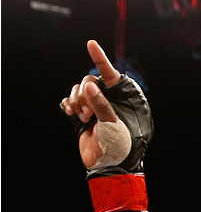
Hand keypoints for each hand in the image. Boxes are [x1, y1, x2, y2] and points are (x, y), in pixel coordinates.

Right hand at [60, 40, 120, 169]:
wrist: (109, 167)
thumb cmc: (119, 145)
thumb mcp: (112, 124)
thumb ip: (101, 104)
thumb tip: (89, 85)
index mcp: (120, 99)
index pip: (110, 75)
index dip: (100, 59)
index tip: (91, 44)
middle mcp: (107, 100)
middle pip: (89, 81)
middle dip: (84, 95)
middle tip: (87, 114)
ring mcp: (94, 107)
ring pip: (78, 90)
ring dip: (76, 101)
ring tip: (82, 118)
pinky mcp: (82, 115)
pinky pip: (70, 100)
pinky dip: (68, 104)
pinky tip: (70, 112)